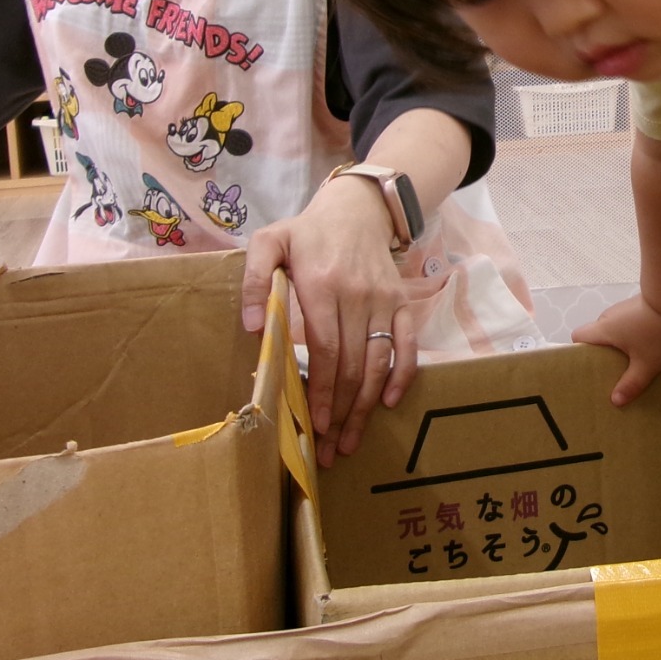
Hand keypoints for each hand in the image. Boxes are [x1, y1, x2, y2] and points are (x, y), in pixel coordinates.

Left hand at [242, 176, 414, 467]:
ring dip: (366, 406)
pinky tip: (389, 403)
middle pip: (352, 365)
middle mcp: (357, 296)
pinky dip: (402, 375)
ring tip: (353, 440)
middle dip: (341, 412)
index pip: (326, 349)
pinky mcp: (401, 303)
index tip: (315, 424)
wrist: (357, 209)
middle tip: (331, 449)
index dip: (322, 390)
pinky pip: (407, 345)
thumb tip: (253, 328)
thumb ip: (254, 280)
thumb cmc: (307, 232)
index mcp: (322, 285)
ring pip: (379, 362)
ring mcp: (384, 301)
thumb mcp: (269, 242)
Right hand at [573, 293, 660, 405]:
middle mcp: (609, 316)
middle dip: (604, 354)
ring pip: (614, 330)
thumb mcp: (647, 364)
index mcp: (603, 329)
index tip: (592, 368)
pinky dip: (631, 336)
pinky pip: (627, 324)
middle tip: (614, 372)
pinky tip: (646, 346)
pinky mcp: (638, 306)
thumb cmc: (657, 333)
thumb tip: (615, 401)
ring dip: (620, 345)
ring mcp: (624, 309)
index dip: (581, 352)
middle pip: (597, 336)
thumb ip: (631, 384)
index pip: (578, 337)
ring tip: (633, 362)